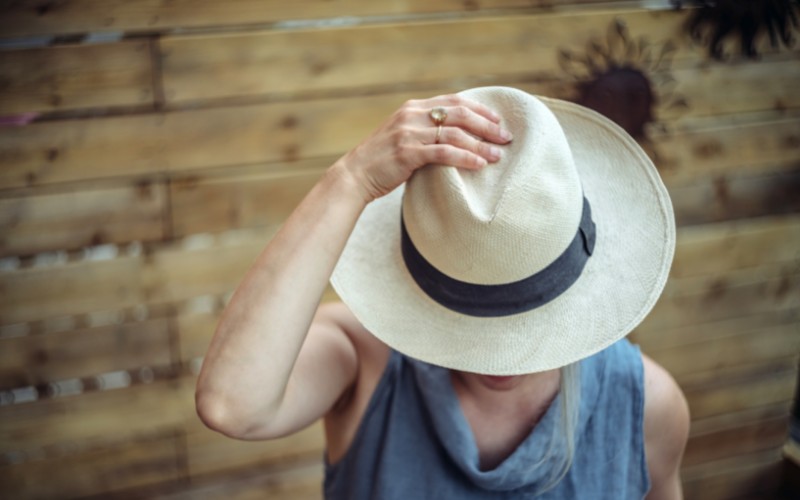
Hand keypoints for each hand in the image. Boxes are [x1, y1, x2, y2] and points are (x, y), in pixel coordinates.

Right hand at [336, 94, 513, 202]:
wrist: (354, 175)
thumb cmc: (382, 161)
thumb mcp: (403, 136)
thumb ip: (425, 130)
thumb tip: (456, 136)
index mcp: (413, 107)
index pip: (454, 100)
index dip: (480, 109)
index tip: (498, 121)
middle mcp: (412, 115)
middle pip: (460, 114)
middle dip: (487, 126)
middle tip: (506, 138)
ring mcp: (409, 133)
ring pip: (455, 134)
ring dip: (481, 145)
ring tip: (498, 155)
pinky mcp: (407, 152)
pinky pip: (443, 152)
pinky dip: (465, 157)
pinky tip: (479, 164)